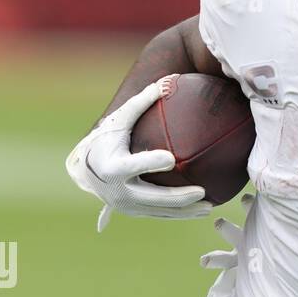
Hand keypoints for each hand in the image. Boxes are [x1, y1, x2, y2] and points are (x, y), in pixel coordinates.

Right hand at [66, 78, 212, 231]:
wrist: (88, 170)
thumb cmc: (107, 140)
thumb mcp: (120, 120)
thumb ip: (142, 102)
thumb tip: (168, 81)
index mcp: (113, 167)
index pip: (134, 165)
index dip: (150, 162)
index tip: (171, 159)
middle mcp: (119, 191)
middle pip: (153, 197)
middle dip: (179, 197)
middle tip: (202, 191)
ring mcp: (127, 206)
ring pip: (161, 211)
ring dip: (186, 212)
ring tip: (209, 207)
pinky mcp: (135, 213)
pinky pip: (161, 215)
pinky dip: (181, 214)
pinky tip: (200, 210)